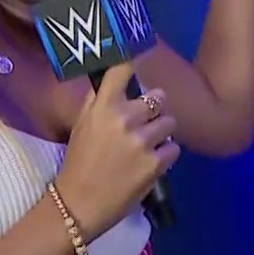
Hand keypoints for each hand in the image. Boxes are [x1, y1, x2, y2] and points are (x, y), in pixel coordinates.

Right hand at [52, 64, 179, 237]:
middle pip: (158, 98)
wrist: (79, 204)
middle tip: (144, 125)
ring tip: (146, 148)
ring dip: (162, 134)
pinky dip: (166, 156)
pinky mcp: (156, 163)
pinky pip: (174, 148)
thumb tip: (112, 77)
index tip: (140, 51)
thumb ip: (98, 102)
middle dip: (155, 110)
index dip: (134, 58)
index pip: (121, 70)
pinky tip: (150, 165)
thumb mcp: (82, 126)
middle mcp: (124, 119)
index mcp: (103, 107)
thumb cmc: (79, 163)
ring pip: (170, 123)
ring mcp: (142, 141)